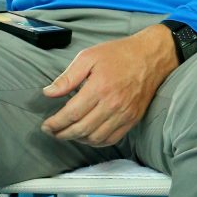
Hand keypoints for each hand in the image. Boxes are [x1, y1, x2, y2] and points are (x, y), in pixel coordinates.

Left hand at [40, 24, 177, 145]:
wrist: (150, 57)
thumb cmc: (119, 54)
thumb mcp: (88, 57)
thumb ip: (67, 77)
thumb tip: (49, 93)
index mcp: (99, 87)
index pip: (72, 114)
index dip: (56, 123)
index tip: (46, 125)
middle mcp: (113, 104)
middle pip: (81, 129)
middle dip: (62, 134)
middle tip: (52, 132)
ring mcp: (124, 114)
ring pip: (95, 138)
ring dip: (78, 139)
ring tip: (67, 134)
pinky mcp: (132, 119)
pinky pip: (111, 139)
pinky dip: (96, 142)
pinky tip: (87, 136)